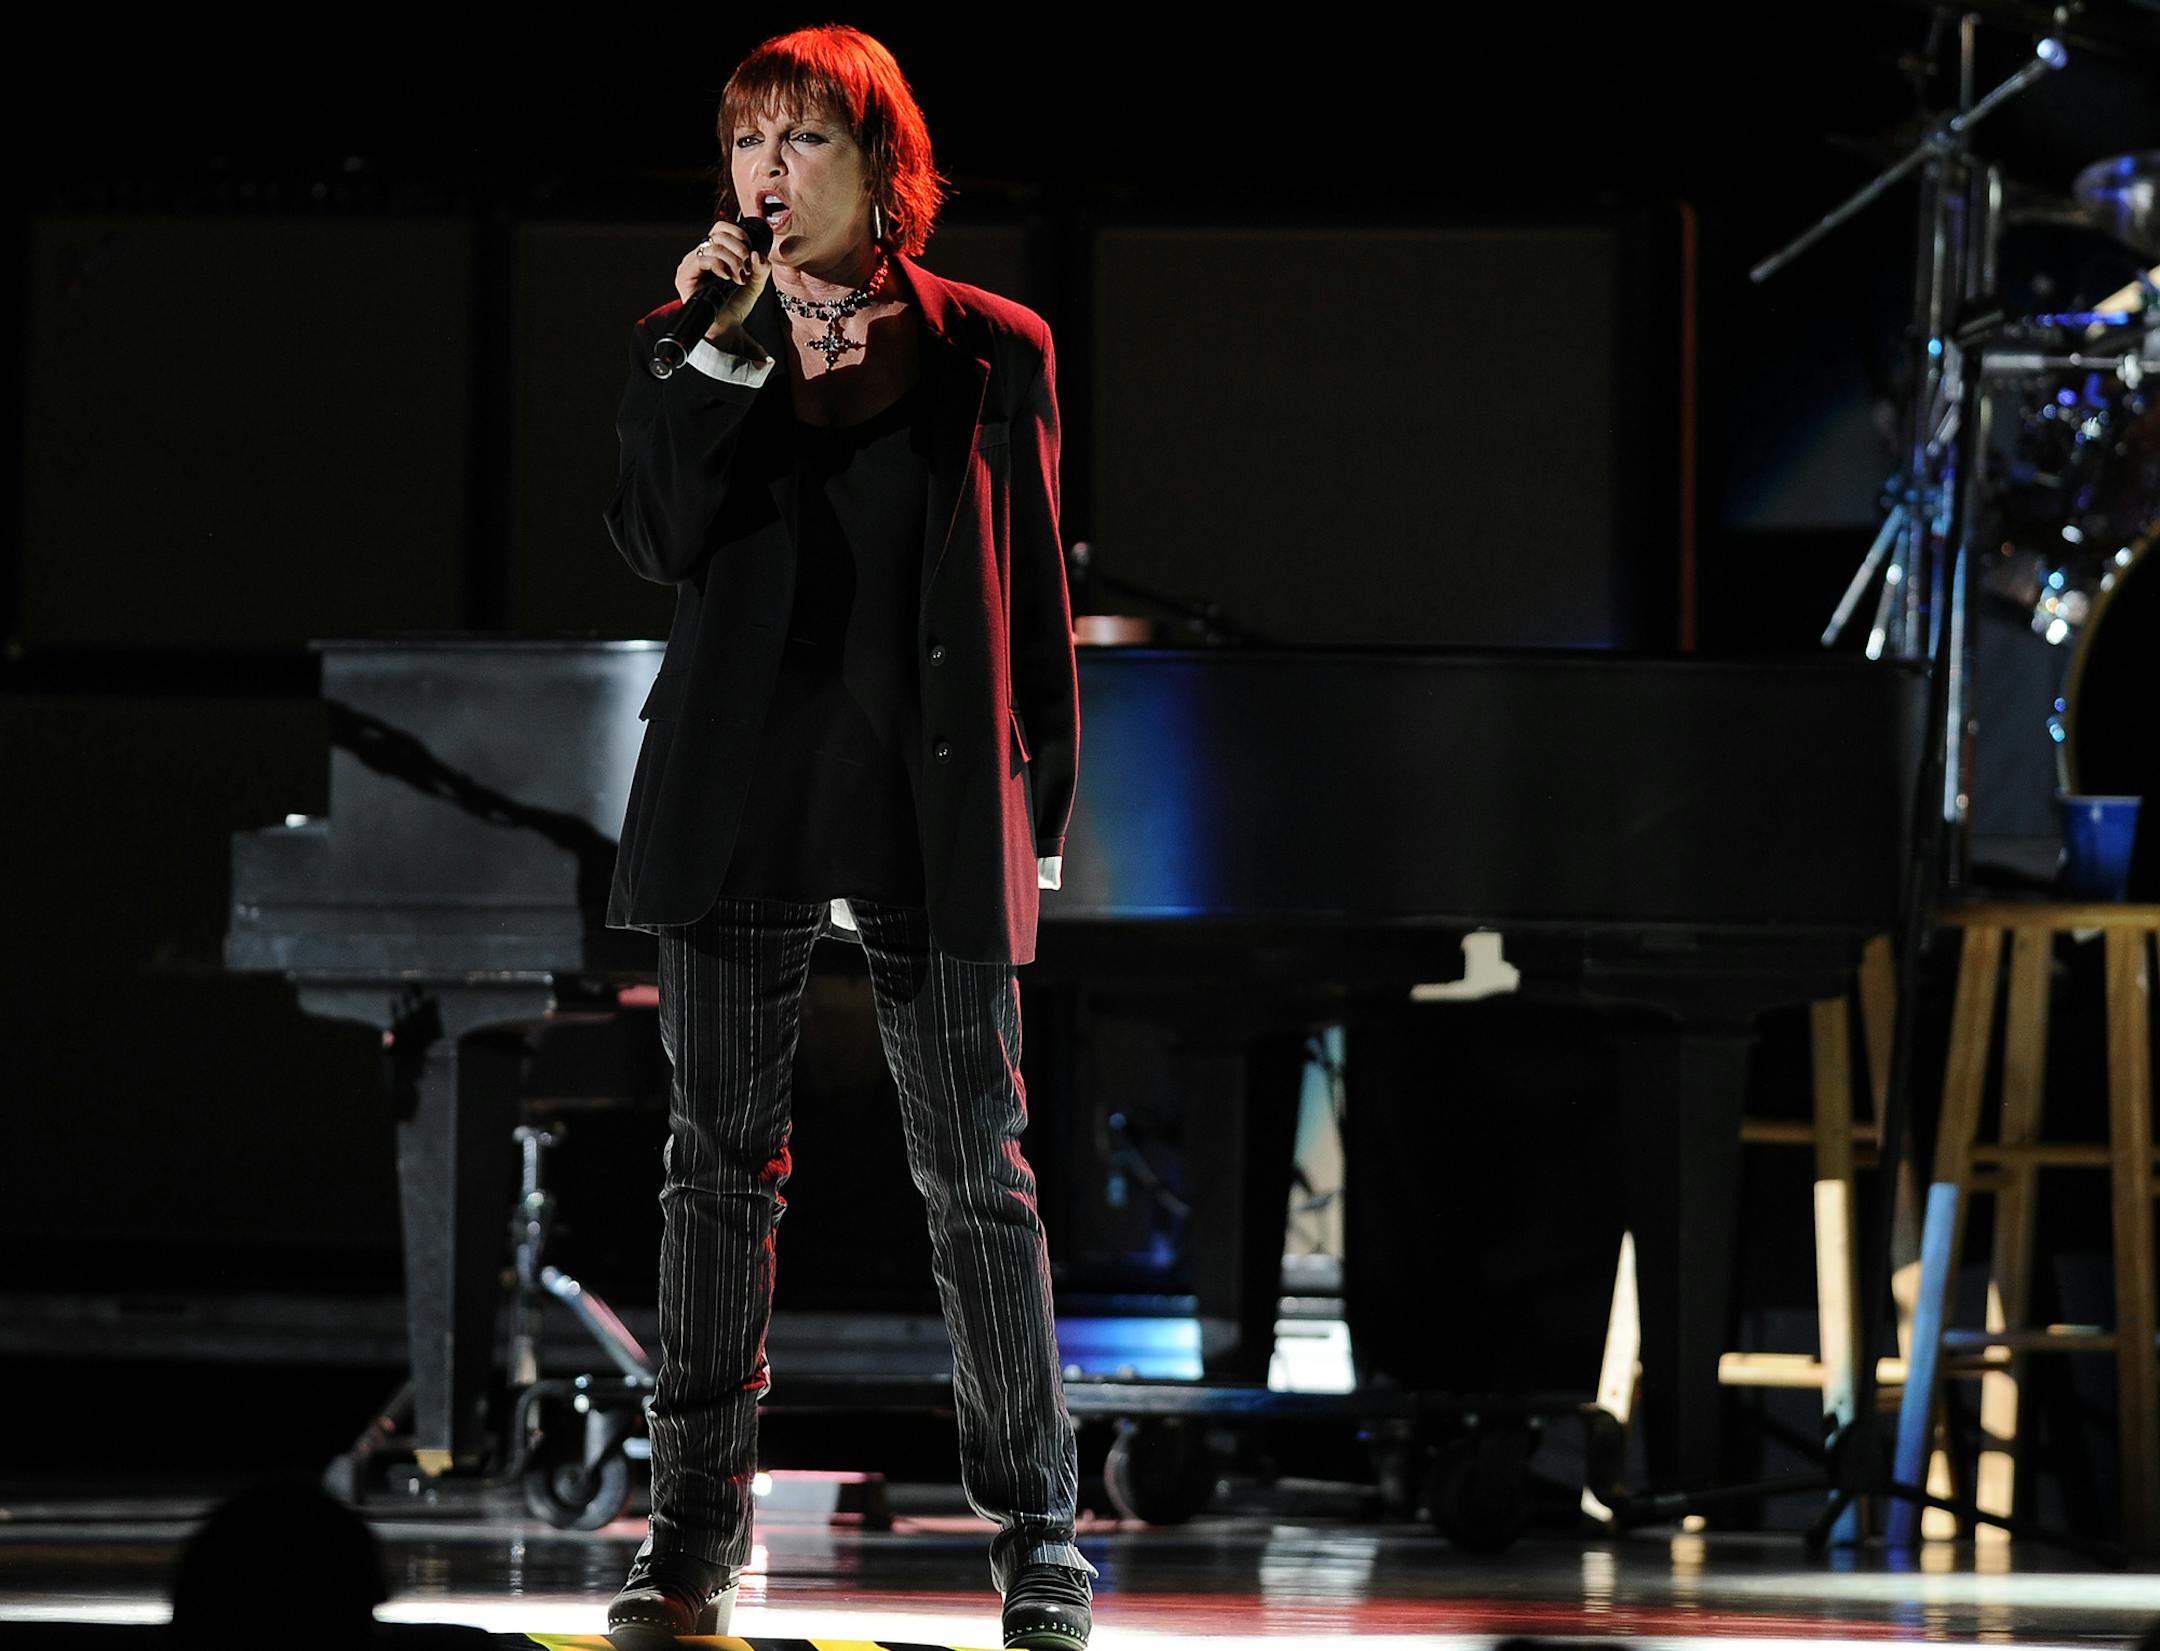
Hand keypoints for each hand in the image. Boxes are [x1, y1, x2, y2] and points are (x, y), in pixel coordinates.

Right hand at [674, 220, 770, 343]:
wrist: (728, 327)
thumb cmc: (736, 305)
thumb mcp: (755, 283)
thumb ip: (761, 268)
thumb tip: (757, 254)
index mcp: (714, 252)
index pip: (721, 228)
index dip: (738, 235)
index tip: (750, 253)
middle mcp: (700, 255)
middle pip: (718, 235)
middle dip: (739, 250)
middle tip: (746, 269)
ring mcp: (691, 265)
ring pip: (712, 246)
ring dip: (732, 261)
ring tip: (739, 278)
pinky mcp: (684, 277)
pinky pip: (701, 259)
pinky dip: (719, 265)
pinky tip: (727, 277)